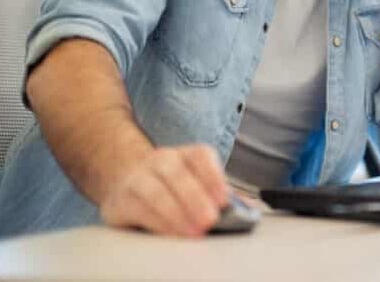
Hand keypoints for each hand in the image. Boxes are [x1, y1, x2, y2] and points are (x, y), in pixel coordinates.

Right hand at [99, 144, 229, 236]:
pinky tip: (171, 232)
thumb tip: (251, 209)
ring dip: (176, 213)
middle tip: (210, 220)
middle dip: (196, 198)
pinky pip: (138, 209)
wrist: (124, 179)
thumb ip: (220, 194)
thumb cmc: (171, 186)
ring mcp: (138, 177)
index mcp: (185, 154)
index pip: (201, 156)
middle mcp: (161, 160)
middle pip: (178, 174)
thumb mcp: (196, 183)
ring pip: (156, 191)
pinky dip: (157, 222)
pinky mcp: (120, 200)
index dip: (214, 177)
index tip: (224, 199)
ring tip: (193, 231)